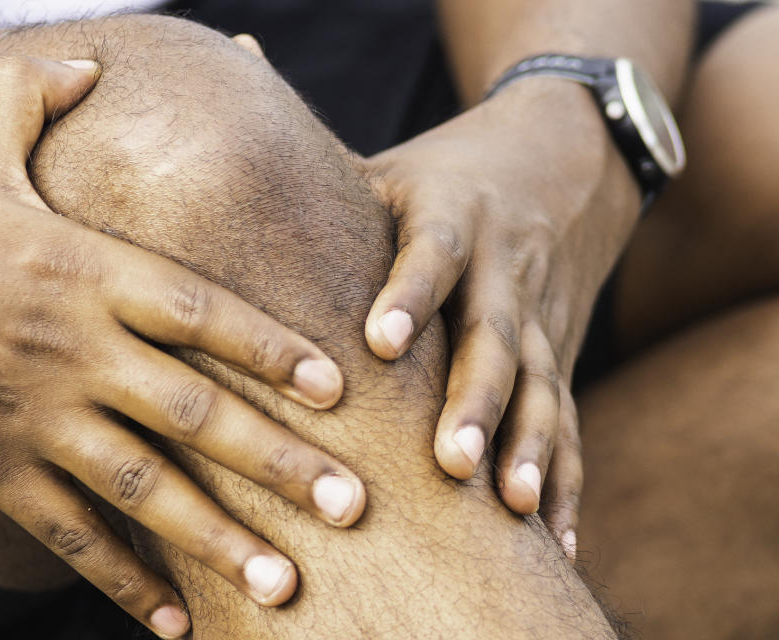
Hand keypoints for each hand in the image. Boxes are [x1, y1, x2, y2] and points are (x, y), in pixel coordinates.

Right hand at [0, 57, 358, 635]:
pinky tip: (174, 622)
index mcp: (81, 270)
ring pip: (144, 491)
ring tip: (288, 583)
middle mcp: (70, 350)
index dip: (274, 351)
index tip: (338, 388)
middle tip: (352, 505)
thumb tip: (88, 58)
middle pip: (196, 414)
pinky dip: (122, 582)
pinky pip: (67, 536)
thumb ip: (33, 95)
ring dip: (221, 541)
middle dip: (281, 463)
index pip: (202, 313)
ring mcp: (30, 418)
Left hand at [359, 78, 641, 555]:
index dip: (409, 295)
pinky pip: (568, 422)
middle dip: (478, 401)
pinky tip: (558, 542)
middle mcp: (503, 268)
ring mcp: (540, 317)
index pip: (433, 253)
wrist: (556, 165)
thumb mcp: (382, 173)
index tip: (380, 342)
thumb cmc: (431, 183)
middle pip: (496, 336)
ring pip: (542, 384)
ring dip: (530, 448)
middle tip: (452, 462)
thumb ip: (315, 191)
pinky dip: (565, 482)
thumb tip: (210, 167)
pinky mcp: (562, 355)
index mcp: (452, 215)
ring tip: (513, 506)